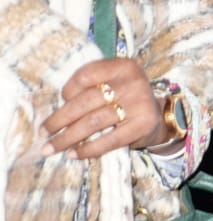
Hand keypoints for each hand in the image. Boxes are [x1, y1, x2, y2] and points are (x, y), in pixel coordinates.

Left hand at [42, 59, 164, 157]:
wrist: (160, 116)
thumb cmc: (126, 99)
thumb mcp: (113, 84)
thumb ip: (89, 89)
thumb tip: (54, 114)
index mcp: (123, 66)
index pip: (86, 75)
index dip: (68, 91)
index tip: (60, 104)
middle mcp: (132, 82)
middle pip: (85, 101)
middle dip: (59, 120)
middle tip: (43, 133)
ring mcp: (139, 103)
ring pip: (93, 122)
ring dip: (67, 137)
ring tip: (51, 147)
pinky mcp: (143, 124)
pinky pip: (109, 140)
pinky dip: (88, 149)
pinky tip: (74, 154)